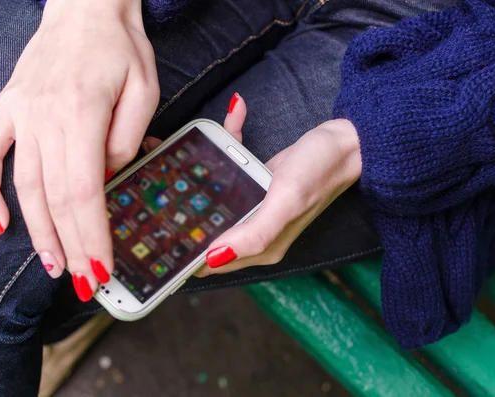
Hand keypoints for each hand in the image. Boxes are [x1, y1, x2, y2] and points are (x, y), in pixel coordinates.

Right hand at [0, 0, 159, 300]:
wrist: (85, 7)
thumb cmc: (120, 47)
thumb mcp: (144, 90)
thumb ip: (126, 140)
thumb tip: (108, 179)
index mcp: (80, 113)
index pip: (84, 192)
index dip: (91, 236)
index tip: (100, 270)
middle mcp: (43, 117)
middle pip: (54, 198)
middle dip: (70, 246)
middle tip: (79, 283)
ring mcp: (19, 113)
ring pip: (24, 185)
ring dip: (37, 230)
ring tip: (50, 265)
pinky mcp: (7, 108)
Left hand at [144, 94, 361, 276]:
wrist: (348, 142)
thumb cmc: (320, 172)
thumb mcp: (286, 203)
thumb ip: (253, 234)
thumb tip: (213, 257)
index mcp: (258, 246)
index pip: (208, 259)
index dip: (179, 251)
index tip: (150, 234)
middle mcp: (253, 231)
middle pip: (203, 227)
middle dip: (176, 212)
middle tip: (145, 192)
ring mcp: (254, 206)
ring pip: (213, 196)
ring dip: (193, 175)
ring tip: (165, 153)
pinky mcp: (258, 183)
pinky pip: (233, 168)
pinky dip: (228, 142)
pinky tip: (230, 115)